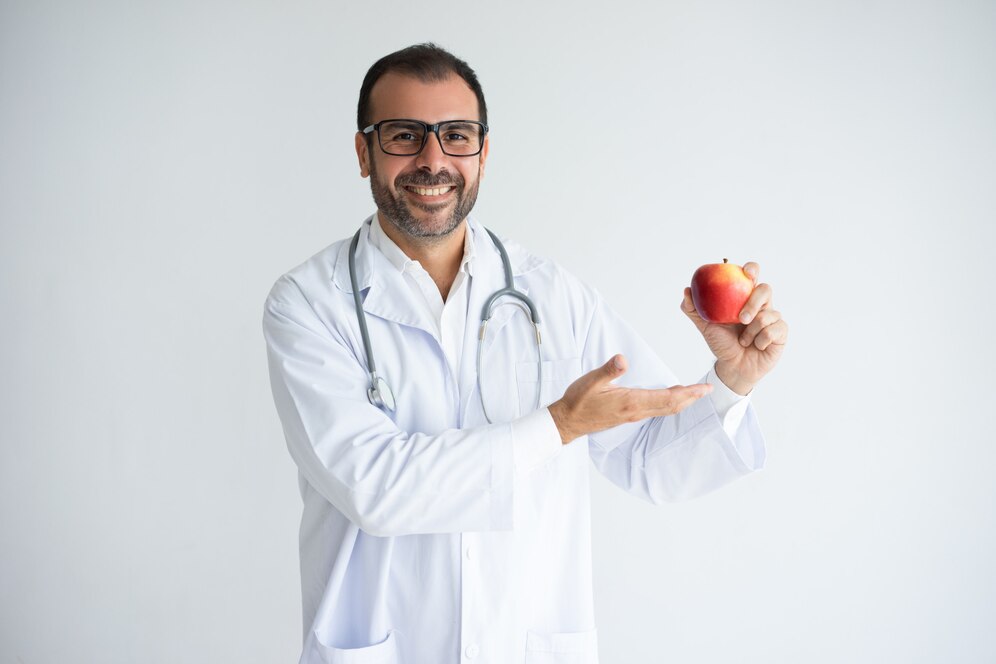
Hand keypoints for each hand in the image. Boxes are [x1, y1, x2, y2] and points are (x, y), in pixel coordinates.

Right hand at [548, 354, 713, 443]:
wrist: (568, 421)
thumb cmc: (578, 401)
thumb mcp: (590, 382)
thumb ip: (608, 370)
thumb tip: (623, 359)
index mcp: (631, 402)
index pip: (668, 398)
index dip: (688, 393)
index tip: (704, 388)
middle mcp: (636, 411)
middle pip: (672, 406)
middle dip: (692, 398)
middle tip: (708, 390)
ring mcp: (633, 415)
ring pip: (665, 409)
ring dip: (682, 401)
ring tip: (695, 393)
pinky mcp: (629, 415)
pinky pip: (656, 410)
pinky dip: (670, 403)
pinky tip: (671, 397)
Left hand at [681, 262, 787, 394]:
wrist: (732, 366)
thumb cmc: (722, 343)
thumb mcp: (705, 326)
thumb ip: (694, 309)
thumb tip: (687, 290)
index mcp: (744, 297)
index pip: (752, 275)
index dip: (752, 269)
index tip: (746, 273)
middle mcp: (761, 304)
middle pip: (765, 289)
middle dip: (754, 303)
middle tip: (742, 319)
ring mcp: (772, 317)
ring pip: (768, 314)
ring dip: (752, 331)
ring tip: (744, 340)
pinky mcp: (780, 332)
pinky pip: (775, 330)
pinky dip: (761, 340)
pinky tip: (757, 346)